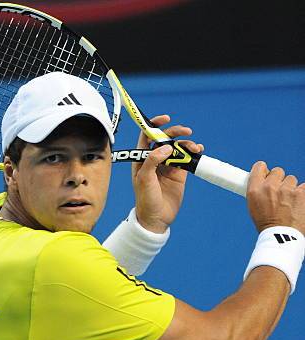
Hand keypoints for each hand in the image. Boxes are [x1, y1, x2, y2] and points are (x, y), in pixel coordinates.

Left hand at [132, 115, 203, 232]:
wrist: (157, 218)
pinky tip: (198, 150)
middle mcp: (155, 160)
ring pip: (178, 148)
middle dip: (175, 132)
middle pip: (165, 139)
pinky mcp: (179, 173)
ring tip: (194, 147)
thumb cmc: (145, 200)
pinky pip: (187, 158)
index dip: (154, 125)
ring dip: (186, 143)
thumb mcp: (144, 179)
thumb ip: (152, 160)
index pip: (147, 136)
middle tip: (186, 131)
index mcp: (142, 159)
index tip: (165, 119)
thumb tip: (166, 147)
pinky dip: (193, 152)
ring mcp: (168, 166)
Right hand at [247, 161, 304, 234]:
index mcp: (254, 190)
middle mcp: (270, 187)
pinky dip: (302, 194)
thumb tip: (263, 183)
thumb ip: (258, 192)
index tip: (266, 175)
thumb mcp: (253, 208)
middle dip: (279, 181)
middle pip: (277, 171)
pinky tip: (298, 204)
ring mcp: (286, 189)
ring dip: (290, 189)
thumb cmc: (267, 226)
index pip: (259, 166)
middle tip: (279, 194)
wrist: (281, 238)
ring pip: (291, 179)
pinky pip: (303, 187)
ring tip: (288, 203)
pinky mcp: (301, 193)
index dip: (264, 170)